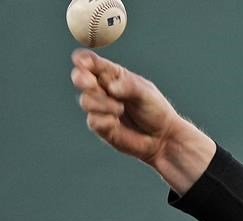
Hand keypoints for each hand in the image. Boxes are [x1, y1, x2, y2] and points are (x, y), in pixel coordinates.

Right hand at [70, 49, 214, 194]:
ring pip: (85, 101)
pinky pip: (93, 120)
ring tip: (121, 109)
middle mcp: (102, 89)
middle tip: (92, 83)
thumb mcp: (146, 93)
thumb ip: (128, 86)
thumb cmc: (156, 110)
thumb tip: (111, 88)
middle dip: (81, 79)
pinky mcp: (100, 126)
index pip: (91, 62)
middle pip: (79, 78)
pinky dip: (105, 120)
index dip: (83, 59)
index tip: (82, 62)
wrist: (162, 138)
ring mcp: (99, 108)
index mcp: (112, 75)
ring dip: (102, 104)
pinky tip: (116, 123)